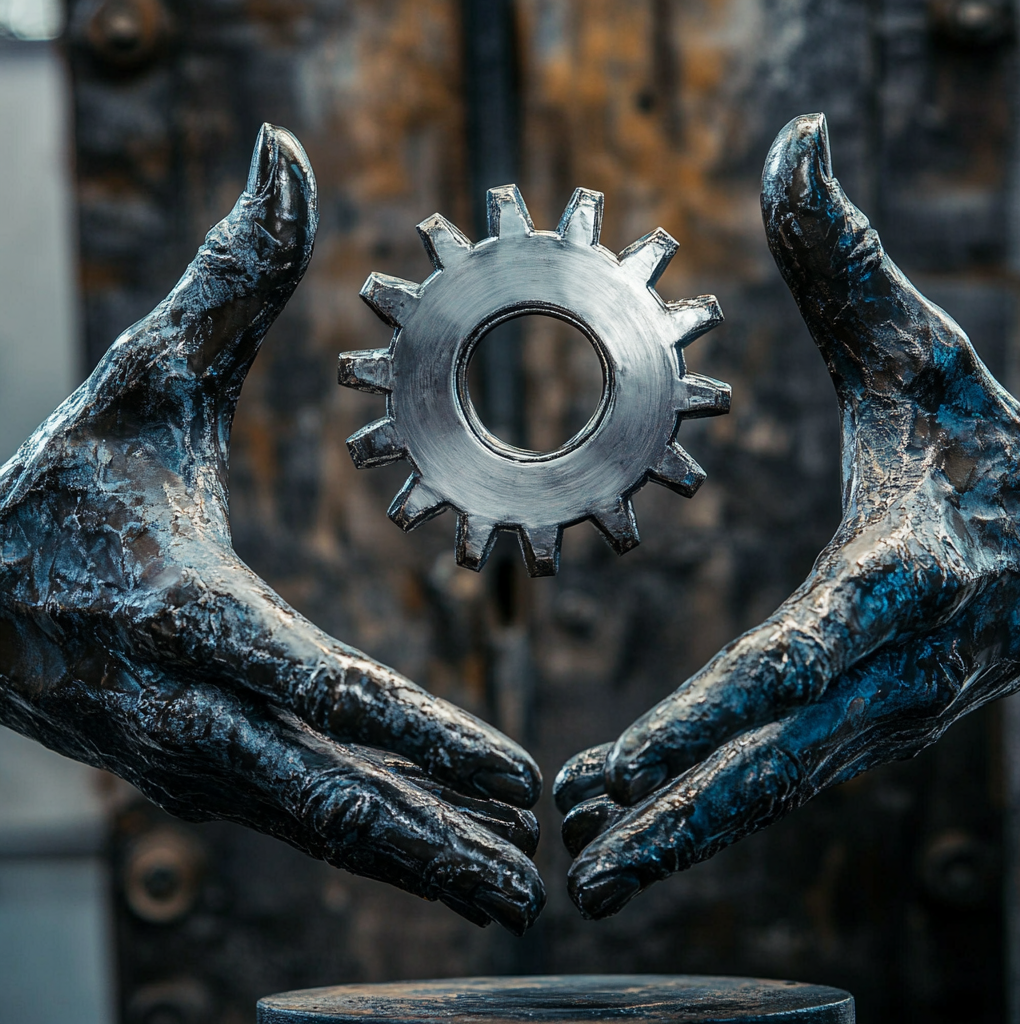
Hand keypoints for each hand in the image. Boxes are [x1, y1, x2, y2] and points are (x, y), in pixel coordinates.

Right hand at [0, 125, 543, 934]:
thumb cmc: (60, 483)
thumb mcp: (143, 376)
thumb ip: (228, 276)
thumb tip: (286, 153)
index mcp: (183, 611)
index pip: (328, 691)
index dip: (425, 740)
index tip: (519, 779)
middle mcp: (183, 707)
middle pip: (327, 797)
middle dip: (432, 847)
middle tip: (530, 888)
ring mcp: (182, 757)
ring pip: (313, 827)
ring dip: (410, 863)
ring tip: (504, 893)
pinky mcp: (186, 776)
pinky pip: (292, 818)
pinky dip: (366, 842)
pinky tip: (431, 856)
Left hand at [554, 112, 1019, 919]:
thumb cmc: (996, 440)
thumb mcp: (923, 348)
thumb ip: (847, 256)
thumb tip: (801, 134)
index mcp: (903, 581)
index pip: (776, 671)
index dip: (689, 731)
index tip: (599, 782)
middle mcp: (898, 671)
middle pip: (771, 766)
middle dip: (675, 824)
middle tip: (580, 872)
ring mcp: (895, 714)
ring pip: (780, 796)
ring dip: (689, 838)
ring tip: (598, 875)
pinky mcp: (884, 727)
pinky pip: (790, 782)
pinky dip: (722, 813)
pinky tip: (655, 831)